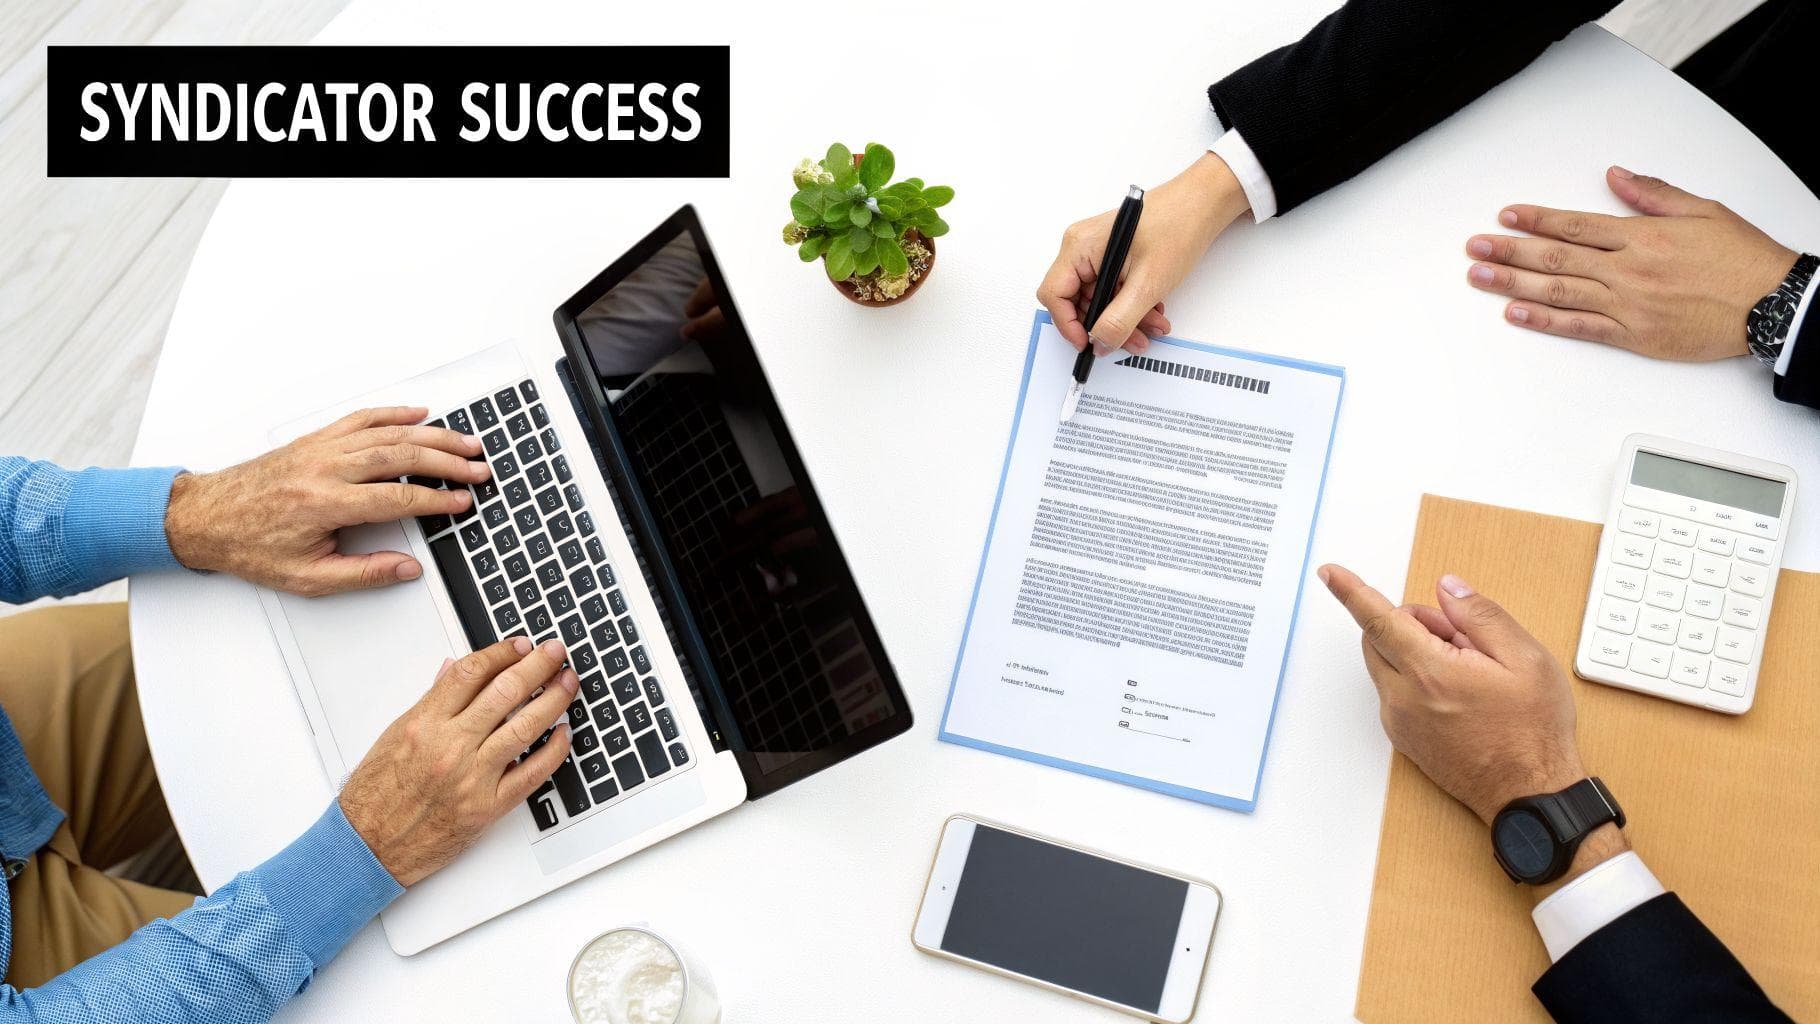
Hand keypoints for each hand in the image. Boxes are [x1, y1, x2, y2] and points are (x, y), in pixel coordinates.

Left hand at [165, 406, 490, 595]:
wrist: (204, 517)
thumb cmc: (250, 545)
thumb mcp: (306, 577)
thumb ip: (362, 574)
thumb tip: (406, 568)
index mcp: (325, 503)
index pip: (398, 497)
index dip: (437, 500)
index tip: (462, 502)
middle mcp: (326, 468)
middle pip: (402, 455)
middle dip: (448, 460)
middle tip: (478, 467)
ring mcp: (320, 448)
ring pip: (387, 432)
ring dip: (432, 435)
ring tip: (465, 441)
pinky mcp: (314, 439)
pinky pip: (361, 419)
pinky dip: (393, 413)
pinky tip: (418, 414)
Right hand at [340, 637, 576, 885]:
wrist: (368, 847)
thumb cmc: (376, 794)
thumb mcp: (394, 736)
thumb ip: (430, 701)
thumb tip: (453, 671)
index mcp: (423, 724)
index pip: (470, 674)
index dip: (501, 653)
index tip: (520, 644)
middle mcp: (450, 747)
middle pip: (505, 693)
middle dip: (537, 666)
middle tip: (555, 652)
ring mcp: (472, 778)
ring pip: (524, 728)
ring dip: (553, 701)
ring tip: (567, 683)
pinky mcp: (487, 808)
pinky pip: (531, 774)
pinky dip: (553, 751)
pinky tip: (563, 733)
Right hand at [1038, 152, 1250, 357]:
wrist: (1204, 204)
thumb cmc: (1177, 226)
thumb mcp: (1147, 284)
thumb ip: (1119, 320)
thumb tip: (1099, 343)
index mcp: (1080, 247)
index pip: (1054, 294)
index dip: (1068, 324)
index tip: (1088, 343)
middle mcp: (1083, 248)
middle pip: (1079, 301)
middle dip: (1105, 325)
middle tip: (1132, 340)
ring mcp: (1098, 251)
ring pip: (1100, 299)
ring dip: (1124, 318)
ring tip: (1153, 326)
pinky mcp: (1115, 255)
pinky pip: (1113, 289)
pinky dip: (1131, 305)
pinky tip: (1153, 310)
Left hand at [1317, 564, 1589, 824]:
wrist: (1529, 795)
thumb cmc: (1533, 732)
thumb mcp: (1526, 659)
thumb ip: (1480, 615)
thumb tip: (1446, 589)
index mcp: (1430, 672)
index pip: (1377, 619)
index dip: (1351, 591)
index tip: (1329, 572)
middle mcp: (1403, 698)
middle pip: (1378, 638)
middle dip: (1410, 623)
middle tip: (1459, 637)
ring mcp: (1399, 720)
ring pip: (1385, 664)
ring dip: (1413, 651)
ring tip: (1468, 670)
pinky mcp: (1402, 736)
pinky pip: (1394, 691)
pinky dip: (1415, 679)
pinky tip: (1458, 694)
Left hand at [1466, 166, 1796, 360]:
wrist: (1772, 304)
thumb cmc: (1742, 259)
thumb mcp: (1702, 209)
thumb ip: (1653, 193)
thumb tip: (1616, 176)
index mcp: (1643, 235)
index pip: (1575, 223)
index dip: (1535, 219)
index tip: (1507, 216)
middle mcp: (1628, 269)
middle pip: (1556, 256)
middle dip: (1510, 249)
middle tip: (1476, 246)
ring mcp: (1628, 305)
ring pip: (1558, 291)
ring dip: (1513, 282)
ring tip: (1480, 276)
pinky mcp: (1633, 336)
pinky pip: (1579, 327)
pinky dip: (1544, 321)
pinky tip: (1515, 313)